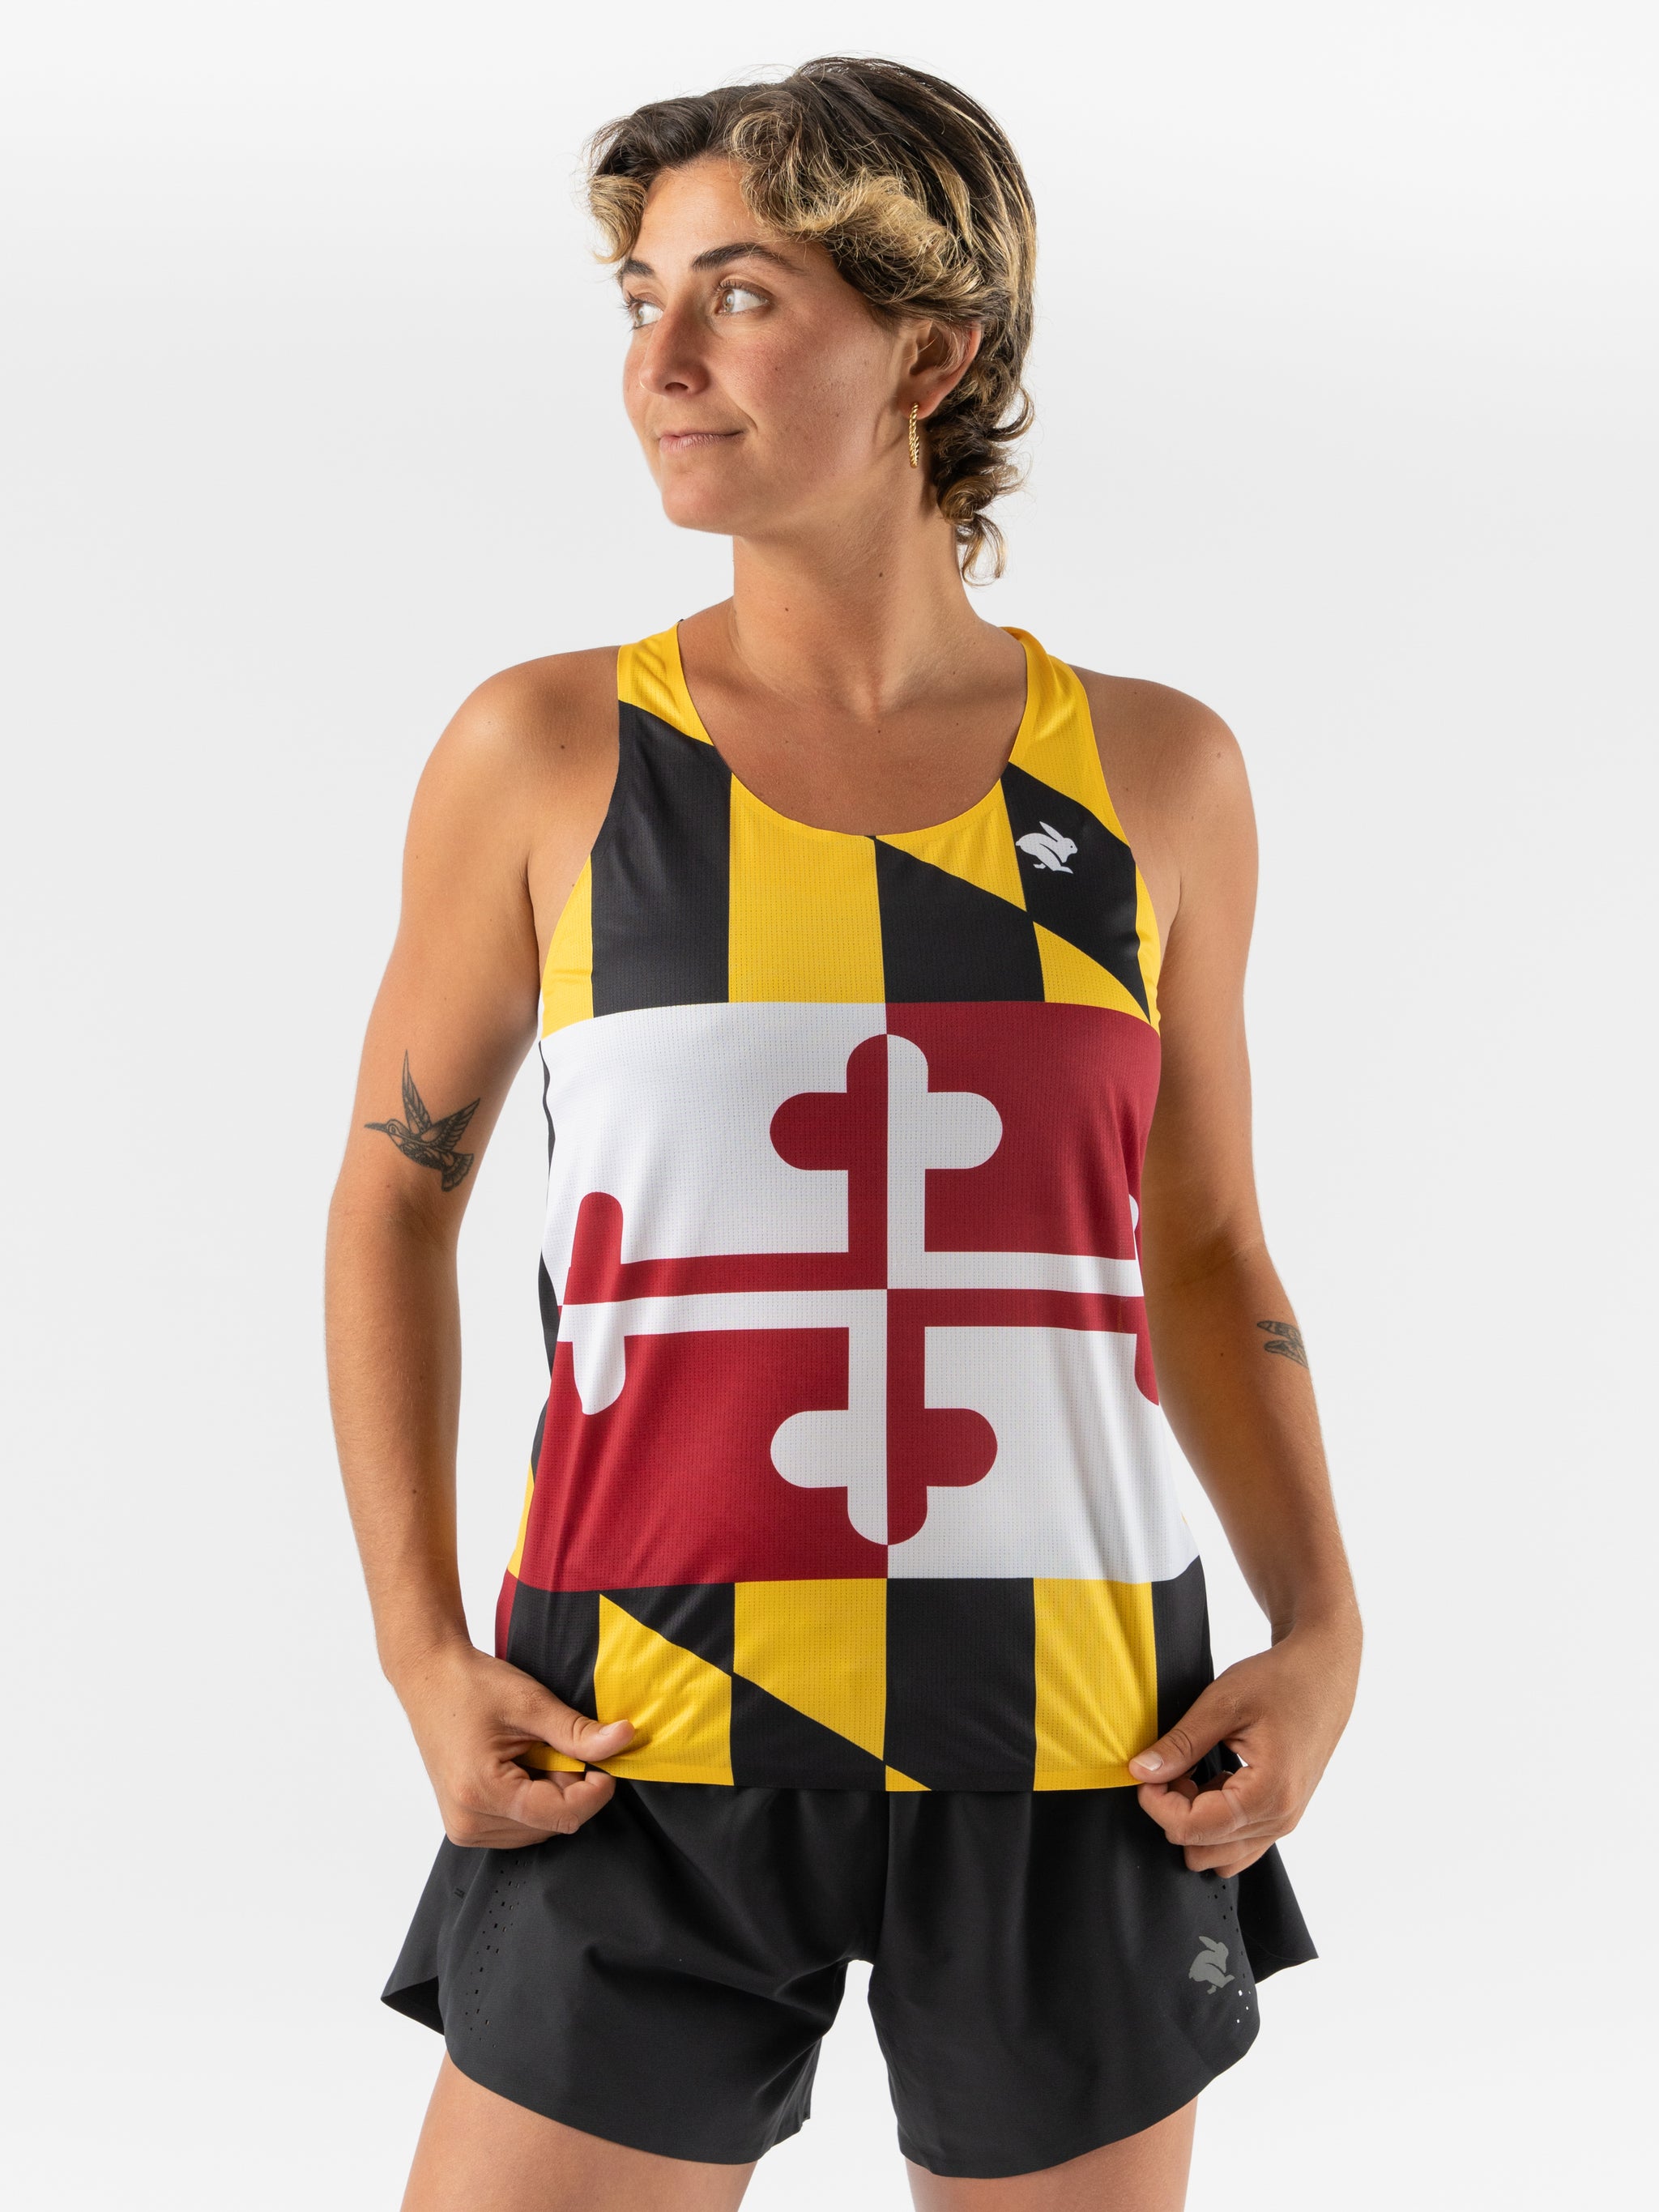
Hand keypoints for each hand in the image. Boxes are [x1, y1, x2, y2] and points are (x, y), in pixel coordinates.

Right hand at [393, 1639, 634, 1847]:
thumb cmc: (472, 1685)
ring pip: (537, 1828)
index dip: (594, 1792)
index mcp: (482, 1793)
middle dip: (567, 1787)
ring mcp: (463, 1828)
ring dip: (549, 1794)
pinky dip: (531, 1799)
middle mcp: (468, 1822)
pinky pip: (518, 1825)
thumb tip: (625, 1739)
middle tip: (552, 1744)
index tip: (607, 1763)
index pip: (560, 1815)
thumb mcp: (531, 1703)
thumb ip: (577, 1731)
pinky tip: (518, 1766)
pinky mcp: (464, 1825)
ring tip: (529, 1751)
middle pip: (551, 1823)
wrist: (428, 1677)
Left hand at [1127, 1614, 1358, 1876]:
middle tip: (1176, 1768)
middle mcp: (1280, 1819)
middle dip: (1176, 1812)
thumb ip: (1181, 1744)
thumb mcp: (1222, 1703)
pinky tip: (1214, 1779)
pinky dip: (1216, 1821)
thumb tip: (1141, 1772)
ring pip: (1219, 1855)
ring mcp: (1284, 1822)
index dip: (1157, 1803)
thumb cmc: (1280, 1681)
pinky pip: (1239, 1843)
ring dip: (1196, 1820)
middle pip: (1202, 1850)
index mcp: (1268, 1795)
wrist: (1324, 1674)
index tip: (1148, 1770)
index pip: (1192, 1829)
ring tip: (1195, 1773)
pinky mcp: (1282, 1815)